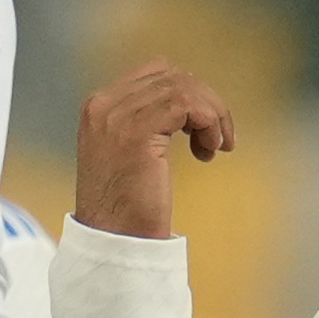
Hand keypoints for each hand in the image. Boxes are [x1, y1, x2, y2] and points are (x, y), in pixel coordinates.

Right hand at [70, 60, 234, 240]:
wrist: (113, 244)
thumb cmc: (128, 209)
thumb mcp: (131, 156)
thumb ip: (147, 125)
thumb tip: (187, 108)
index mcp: (99, 107)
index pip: (155, 74)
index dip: (189, 94)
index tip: (202, 127)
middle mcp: (104, 105)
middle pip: (171, 76)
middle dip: (205, 102)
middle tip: (219, 139)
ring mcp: (117, 117)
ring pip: (183, 88)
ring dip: (211, 115)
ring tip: (215, 147)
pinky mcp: (136, 133)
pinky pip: (187, 105)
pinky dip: (208, 122)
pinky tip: (209, 151)